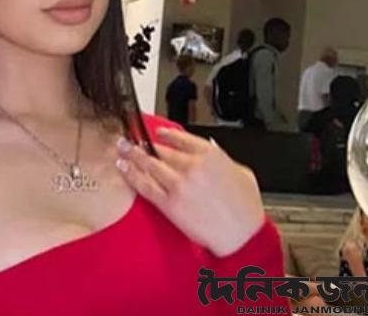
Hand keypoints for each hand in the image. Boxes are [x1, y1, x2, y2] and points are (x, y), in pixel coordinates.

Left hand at [113, 127, 265, 256]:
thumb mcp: (241, 171)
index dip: (165, 134)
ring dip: (132, 155)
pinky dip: (132, 175)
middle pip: (160, 150)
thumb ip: (222, 158)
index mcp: (210, 155)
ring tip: (121, 149)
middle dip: (143, 143)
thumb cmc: (245, 207)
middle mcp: (191, 166)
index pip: (180, 138)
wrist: (242, 234)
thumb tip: (211, 148)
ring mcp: (178, 184)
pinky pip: (145, 186)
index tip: (156, 132)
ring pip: (149, 165)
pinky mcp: (169, 204)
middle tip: (130, 139)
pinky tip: (124, 169)